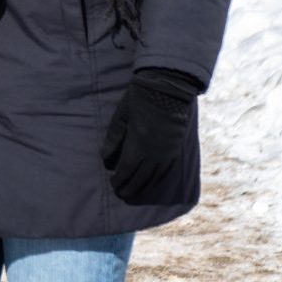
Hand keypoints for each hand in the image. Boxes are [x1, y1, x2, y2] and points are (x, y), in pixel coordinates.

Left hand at [100, 69, 199, 200]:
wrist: (167, 87)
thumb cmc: (139, 98)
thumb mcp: (121, 116)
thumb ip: (113, 139)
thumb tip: (105, 159)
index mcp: (137, 144)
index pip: (126, 170)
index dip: (119, 180)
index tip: (113, 185)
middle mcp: (153, 152)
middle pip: (140, 177)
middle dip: (130, 187)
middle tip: (122, 194)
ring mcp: (166, 151)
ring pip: (154, 177)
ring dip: (144, 187)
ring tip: (135, 193)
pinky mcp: (176, 148)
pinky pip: (166, 170)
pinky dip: (158, 179)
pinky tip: (152, 183)